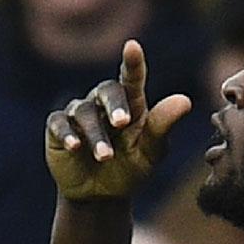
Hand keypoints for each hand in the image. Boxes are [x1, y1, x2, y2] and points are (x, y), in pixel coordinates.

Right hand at [44, 40, 193, 203]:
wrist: (100, 197)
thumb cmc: (130, 169)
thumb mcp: (150, 153)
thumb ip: (163, 127)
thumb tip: (185, 100)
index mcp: (131, 103)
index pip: (132, 77)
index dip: (132, 62)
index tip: (132, 46)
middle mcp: (103, 103)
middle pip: (107, 90)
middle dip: (114, 105)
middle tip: (122, 123)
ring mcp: (79, 114)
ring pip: (84, 112)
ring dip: (95, 134)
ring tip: (106, 157)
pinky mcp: (57, 129)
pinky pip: (59, 124)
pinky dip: (67, 134)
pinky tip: (75, 146)